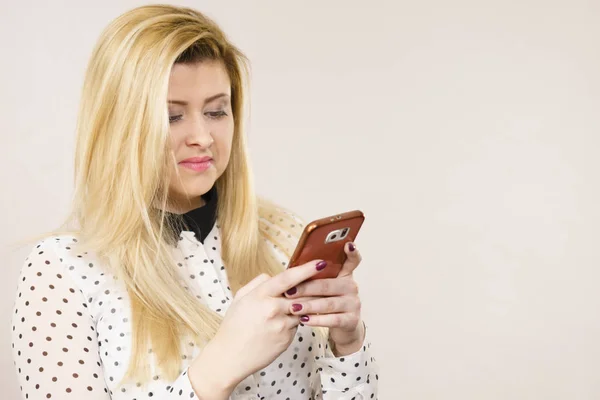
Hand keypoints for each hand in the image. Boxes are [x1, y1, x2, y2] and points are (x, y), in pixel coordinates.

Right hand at [189, 258, 329, 397]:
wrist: (230, 357)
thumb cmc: (234, 327)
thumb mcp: (240, 298)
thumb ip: (258, 283)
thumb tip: (274, 276)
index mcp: (261, 295)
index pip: (288, 278)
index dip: (306, 269)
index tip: (321, 263)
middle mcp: (273, 308)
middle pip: (303, 293)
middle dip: (314, 287)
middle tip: (324, 280)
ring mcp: (282, 324)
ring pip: (303, 309)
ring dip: (304, 306)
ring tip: (294, 306)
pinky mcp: (287, 339)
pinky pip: (297, 325)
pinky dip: (294, 322)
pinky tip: (280, 326)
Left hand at [284, 242, 364, 354]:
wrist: (343, 327)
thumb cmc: (327, 301)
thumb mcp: (324, 287)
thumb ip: (316, 277)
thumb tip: (294, 268)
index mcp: (344, 275)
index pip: (352, 260)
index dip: (352, 252)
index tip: (348, 244)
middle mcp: (351, 287)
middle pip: (329, 284)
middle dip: (307, 288)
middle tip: (289, 291)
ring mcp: (353, 304)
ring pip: (329, 303)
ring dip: (309, 305)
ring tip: (293, 307)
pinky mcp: (352, 320)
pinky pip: (333, 319)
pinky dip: (317, 320)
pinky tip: (304, 319)